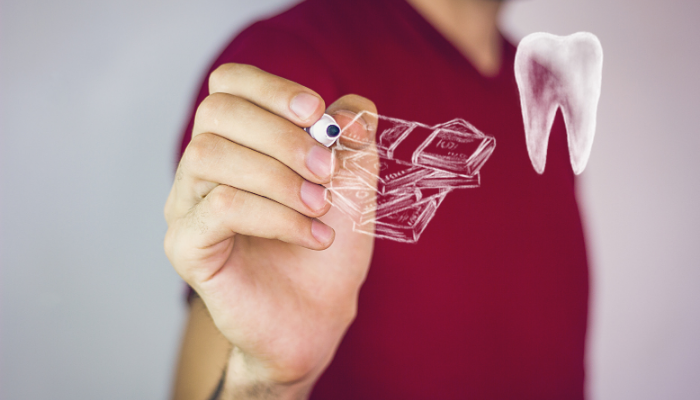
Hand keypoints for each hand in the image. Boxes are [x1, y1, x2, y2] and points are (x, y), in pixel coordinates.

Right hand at [164, 63, 377, 397]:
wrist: (317, 313)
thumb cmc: (327, 241)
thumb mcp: (353, 180)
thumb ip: (352, 136)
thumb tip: (351, 110)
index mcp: (236, 141)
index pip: (229, 85)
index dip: (271, 88)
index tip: (316, 113)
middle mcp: (201, 167)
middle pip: (216, 114)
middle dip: (280, 136)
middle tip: (326, 170)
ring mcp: (186, 205)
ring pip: (211, 156)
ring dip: (279, 178)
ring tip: (321, 208)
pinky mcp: (186, 245)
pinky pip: (220, 207)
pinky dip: (276, 216)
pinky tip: (313, 236)